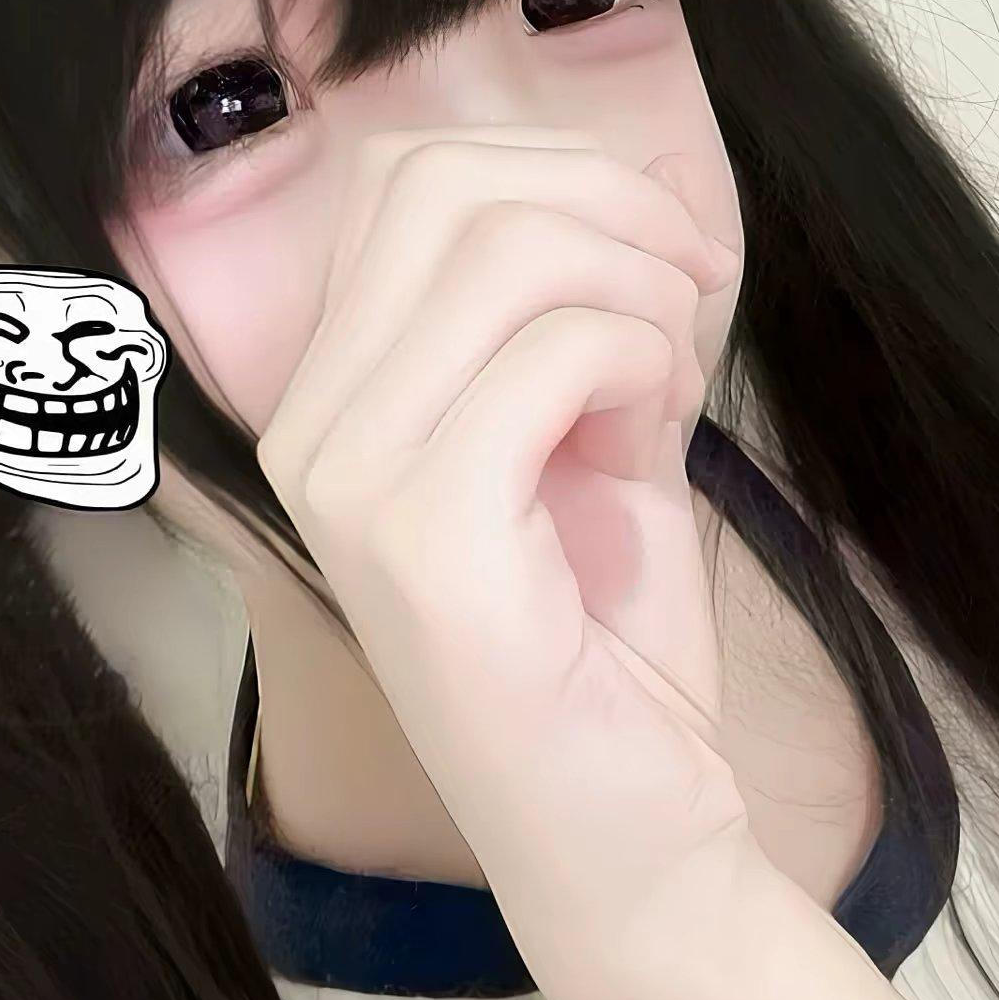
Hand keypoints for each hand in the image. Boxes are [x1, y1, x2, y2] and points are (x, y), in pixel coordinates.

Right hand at [255, 126, 755, 982]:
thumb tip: (632, 181)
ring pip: (502, 251)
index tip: (657, 252)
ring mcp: (347, 481)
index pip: (403, 176)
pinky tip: (659, 436)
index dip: (553, 167)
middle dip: (604, 201)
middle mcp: (308, 425)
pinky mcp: (419, 537)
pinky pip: (551, 353)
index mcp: (334, 392)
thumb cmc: (607, 639)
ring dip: (634, 283)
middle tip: (690, 290)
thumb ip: (583, 308)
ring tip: (672, 379)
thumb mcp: (593, 431)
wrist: (622, 832)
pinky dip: (641, 360)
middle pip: (440, 183)